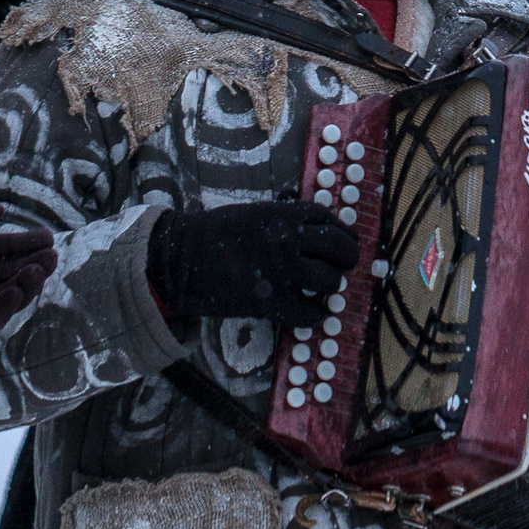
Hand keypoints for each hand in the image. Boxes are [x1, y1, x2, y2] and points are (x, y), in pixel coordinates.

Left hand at [0, 202, 57, 344]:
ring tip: (38, 271)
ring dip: (28, 285)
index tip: (48, 237)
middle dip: (38, 264)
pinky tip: (14, 292)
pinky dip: (5, 306)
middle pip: (18, 271)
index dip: (31, 242)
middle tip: (51, 255)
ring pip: (12, 295)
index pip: (12, 247)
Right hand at [148, 201, 353, 329]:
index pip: (327, 219)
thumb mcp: (253, 214)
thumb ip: (283, 221)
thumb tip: (313, 233)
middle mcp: (286, 240)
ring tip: (326, 288)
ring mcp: (278, 272)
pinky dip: (316, 314)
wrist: (180, 260)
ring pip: (328, 280)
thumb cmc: (213, 233)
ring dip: (332, 285)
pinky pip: (307, 313)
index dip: (342, 230)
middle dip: (348, 257)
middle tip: (345, 265)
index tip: (345, 238)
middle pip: (337, 248)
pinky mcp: (268, 302)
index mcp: (281, 215)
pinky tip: (314, 312)